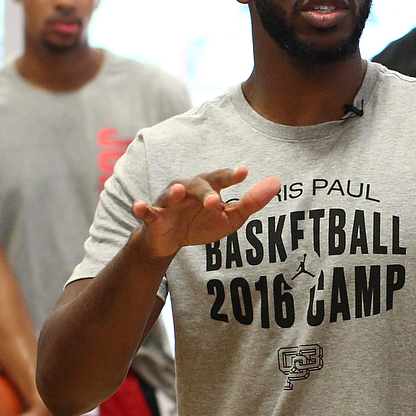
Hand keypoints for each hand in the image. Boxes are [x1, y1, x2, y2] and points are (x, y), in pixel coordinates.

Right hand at [131, 167, 281, 258]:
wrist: (171, 242)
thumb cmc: (201, 224)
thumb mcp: (230, 217)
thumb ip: (252, 202)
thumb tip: (277, 183)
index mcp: (207, 188)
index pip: (219, 179)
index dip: (230, 176)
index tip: (243, 172)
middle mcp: (187, 189)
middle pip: (197, 185)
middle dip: (206, 192)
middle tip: (216, 202)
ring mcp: (169, 202)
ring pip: (172, 194)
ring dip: (175, 193)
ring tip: (179, 192)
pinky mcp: (154, 216)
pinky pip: (146, 211)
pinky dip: (141, 208)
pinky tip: (138, 206)